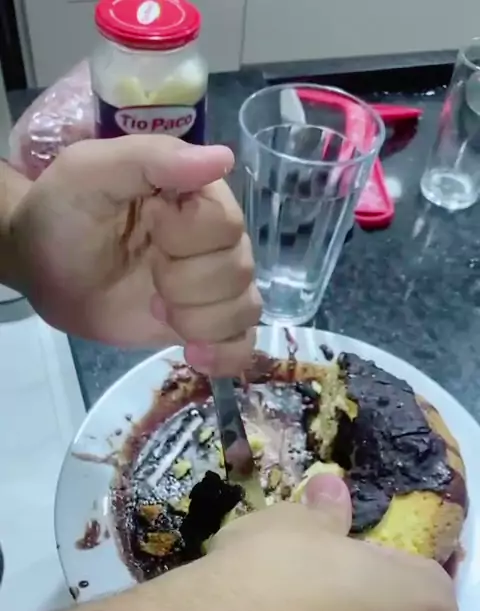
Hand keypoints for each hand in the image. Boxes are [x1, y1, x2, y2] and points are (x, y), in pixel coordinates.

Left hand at [9, 136, 258, 375]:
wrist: (43, 264)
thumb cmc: (65, 209)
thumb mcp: (92, 170)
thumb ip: (152, 159)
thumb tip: (222, 158)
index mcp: (198, 196)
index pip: (227, 224)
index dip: (186, 237)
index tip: (149, 226)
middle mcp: (216, 240)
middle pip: (239, 270)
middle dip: (185, 282)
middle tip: (146, 273)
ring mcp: (212, 285)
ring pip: (244, 309)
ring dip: (197, 318)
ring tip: (156, 306)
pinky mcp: (204, 324)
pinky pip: (241, 346)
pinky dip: (225, 355)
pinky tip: (195, 356)